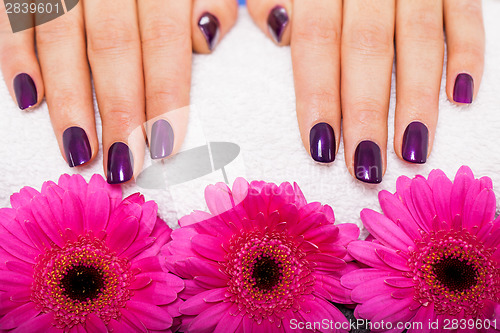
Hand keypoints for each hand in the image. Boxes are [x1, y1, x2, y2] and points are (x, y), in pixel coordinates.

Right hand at [0, 0, 237, 183]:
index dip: (165, 94)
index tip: (166, 146)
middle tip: (122, 165)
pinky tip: (30, 100)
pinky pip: (14, 15)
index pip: (163, 38)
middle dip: (118, 111)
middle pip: (113, 46)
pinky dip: (16, 55)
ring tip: (78, 152)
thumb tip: (206, 38)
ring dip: (69, 100)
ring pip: (61, 36)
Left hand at [246, 0, 483, 182]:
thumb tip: (277, 32)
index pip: (316, 40)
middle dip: (366, 112)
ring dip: (417, 98)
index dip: (317, 95)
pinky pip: (466, 10)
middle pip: (366, 48)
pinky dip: (468, 52)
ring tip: (411, 151)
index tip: (320, 146)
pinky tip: (462, 97)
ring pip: (419, 37)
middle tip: (366, 166)